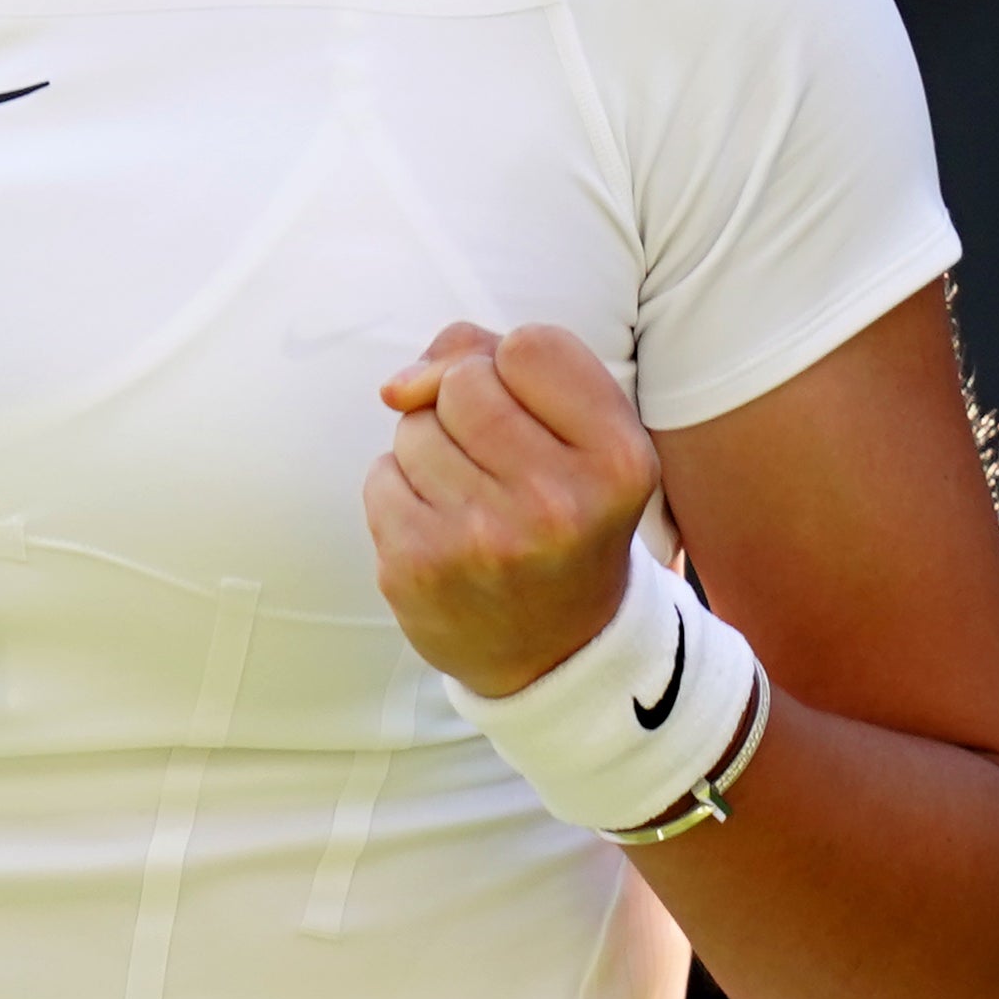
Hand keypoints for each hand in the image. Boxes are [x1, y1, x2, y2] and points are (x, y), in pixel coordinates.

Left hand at [364, 321, 657, 695]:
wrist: (556, 651)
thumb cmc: (563, 516)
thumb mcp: (580, 433)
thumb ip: (495, 359)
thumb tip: (399, 386)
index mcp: (617, 459)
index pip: (531, 346)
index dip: (516, 369)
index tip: (532, 415)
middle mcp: (557, 502)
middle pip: (465, 382)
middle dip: (466, 408)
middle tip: (501, 467)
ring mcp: (483, 539)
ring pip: (414, 426)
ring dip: (431, 451)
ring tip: (476, 502)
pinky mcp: (418, 567)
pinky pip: (381, 476)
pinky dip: (401, 491)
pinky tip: (442, 529)